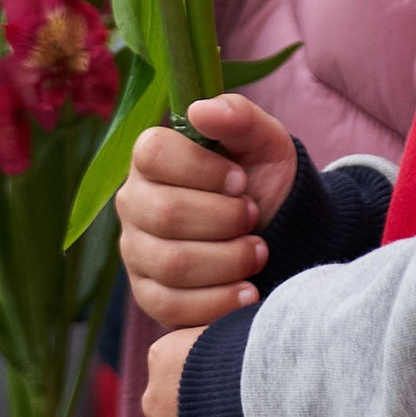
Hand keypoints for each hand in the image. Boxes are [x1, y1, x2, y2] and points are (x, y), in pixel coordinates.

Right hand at [115, 94, 300, 329]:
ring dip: (227, 261)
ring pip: (170, 264)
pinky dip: (218, 302)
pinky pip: (170, 306)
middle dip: (223, 220)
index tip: (241, 180)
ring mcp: (136, 252)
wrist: (281, 233)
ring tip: (259, 252)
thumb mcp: (264, 141)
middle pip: (163, 214)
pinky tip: (247, 292)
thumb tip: (200, 110)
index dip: (202, 169)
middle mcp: (134, 203)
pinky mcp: (149, 295)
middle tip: (253, 217)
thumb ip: (238, 116)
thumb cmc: (264, 180)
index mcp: (152, 157)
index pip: (153, 154)